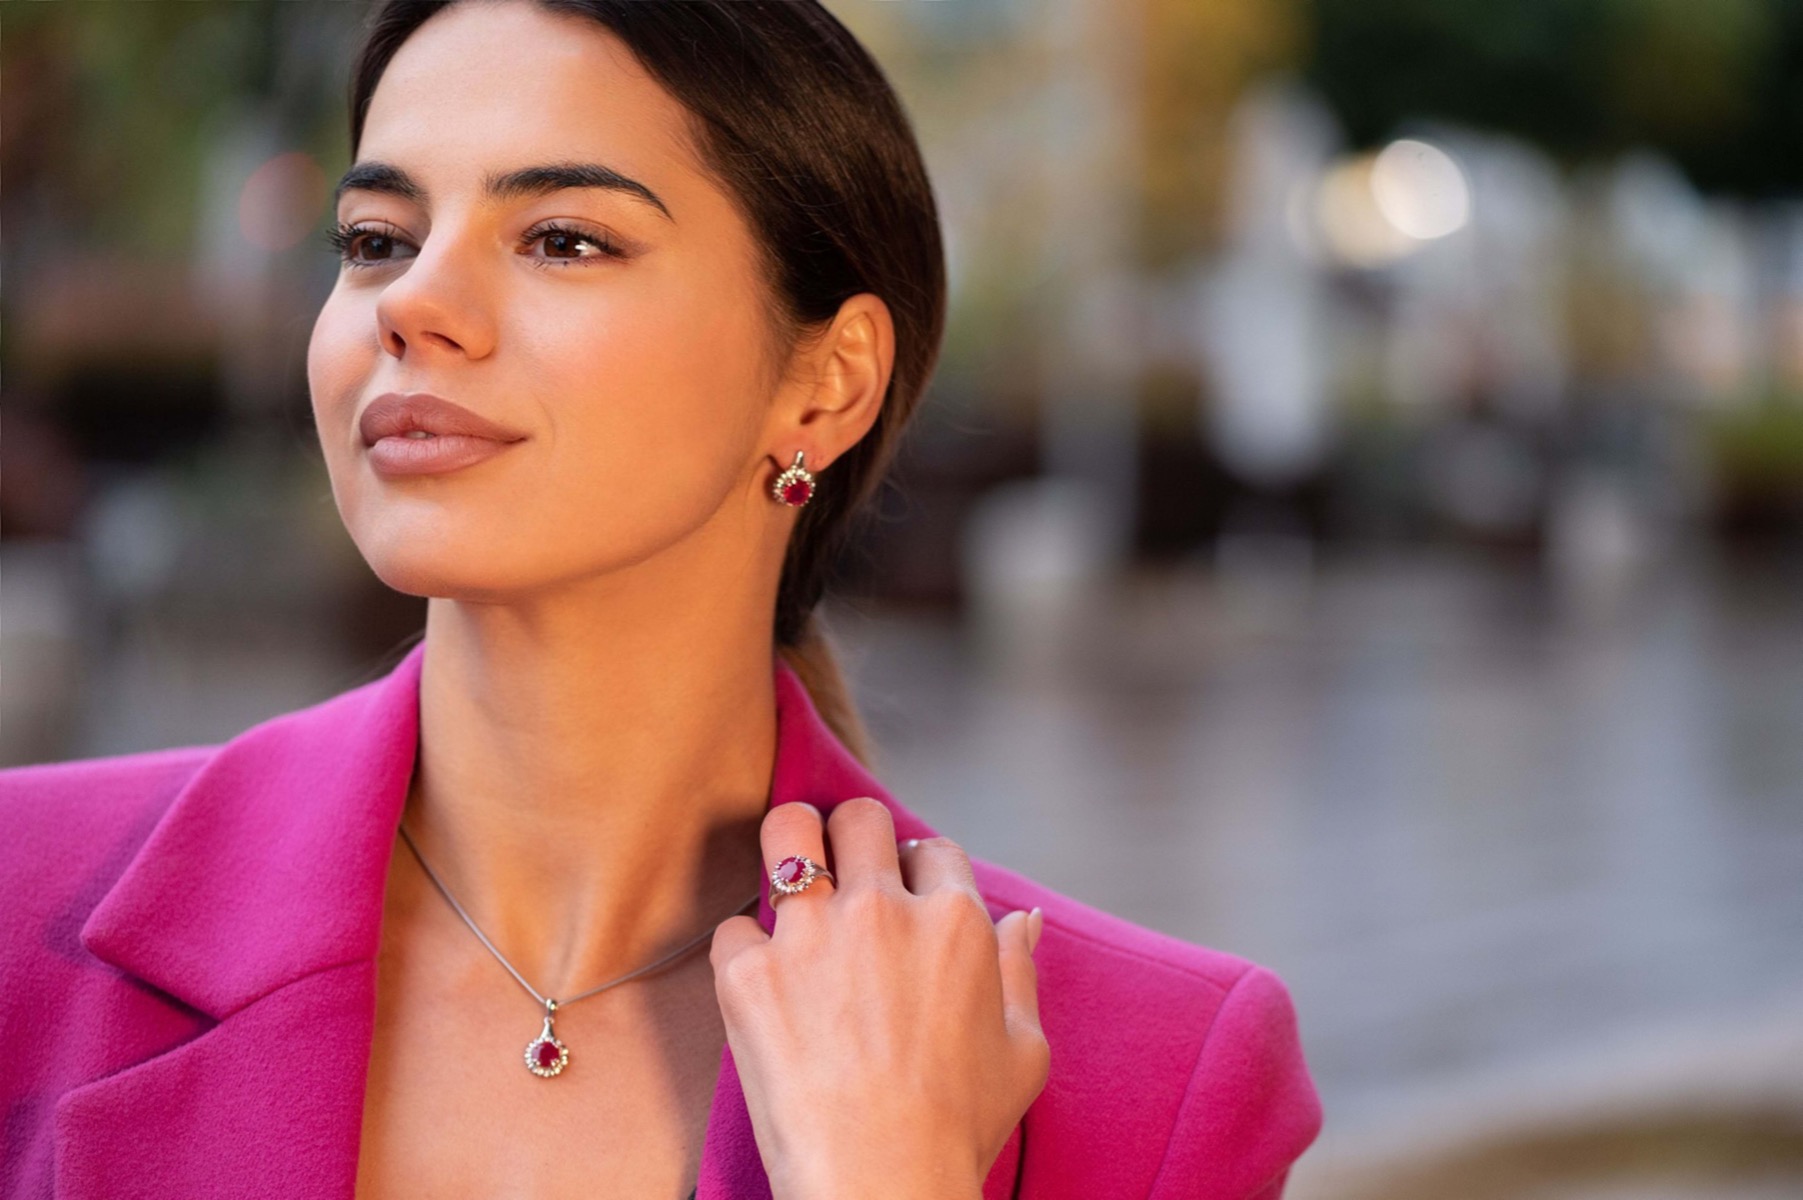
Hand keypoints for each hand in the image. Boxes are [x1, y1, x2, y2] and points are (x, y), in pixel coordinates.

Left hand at [709, 797, 1049, 1199]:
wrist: (880, 1185)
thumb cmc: (958, 1128)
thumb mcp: (1022, 1050)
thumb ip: (1019, 972)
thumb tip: (1022, 919)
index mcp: (954, 921)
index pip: (934, 849)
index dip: (919, 869)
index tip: (905, 894)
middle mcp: (881, 910)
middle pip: (859, 817)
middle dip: (854, 836)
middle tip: (844, 870)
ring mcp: (809, 935)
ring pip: (786, 832)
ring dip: (790, 845)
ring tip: (790, 873)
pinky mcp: (748, 973)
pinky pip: (733, 927)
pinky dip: (744, 952)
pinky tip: (760, 984)